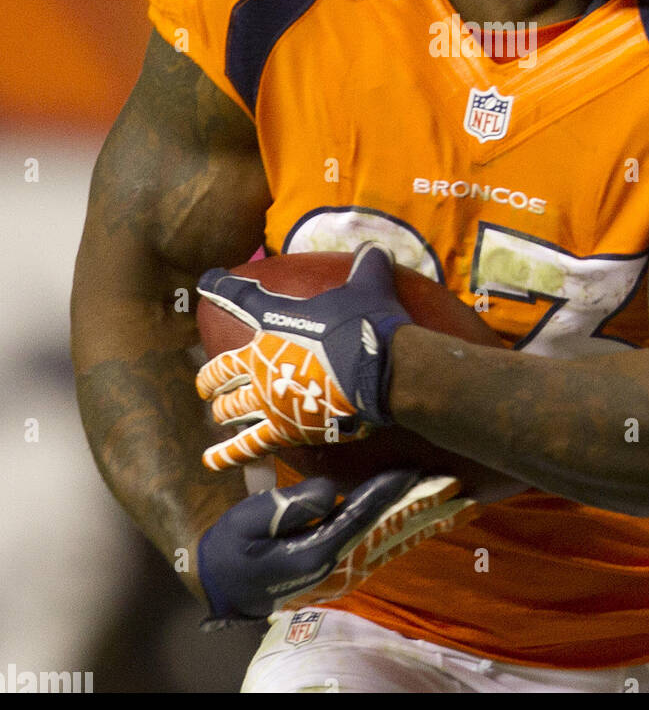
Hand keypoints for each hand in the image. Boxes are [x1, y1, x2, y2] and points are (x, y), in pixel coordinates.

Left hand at [196, 243, 411, 470]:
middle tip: (206, 383)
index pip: (241, 299)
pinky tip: (210, 461)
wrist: (383, 370)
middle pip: (221, 370)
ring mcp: (269, 398)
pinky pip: (247, 446)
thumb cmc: (370, 324)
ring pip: (229, 408)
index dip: (220, 287)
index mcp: (276, 324)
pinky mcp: (283, 430)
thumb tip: (376, 248)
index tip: (204, 281)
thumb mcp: (369, 283)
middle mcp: (262, 362)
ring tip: (216, 415)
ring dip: (221, 411)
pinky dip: (227, 454)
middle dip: (210, 377)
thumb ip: (367, 264)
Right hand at [198, 470, 476, 622]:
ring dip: (424, 520)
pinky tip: (426, 521)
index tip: (416, 467)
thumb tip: (329, 490)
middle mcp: (339, 566)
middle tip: (459, 484)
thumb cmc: (231, 549)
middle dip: (424, 507)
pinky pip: (383, 547)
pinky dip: (408, 532)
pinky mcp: (341, 569)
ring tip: (456, 500)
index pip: (365, 514)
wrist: (221, 589)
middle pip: (391, 531)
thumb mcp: (251, 520)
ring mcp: (343, 571)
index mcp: (318, 552)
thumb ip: (292, 504)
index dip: (391, 489)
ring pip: (393, 541)